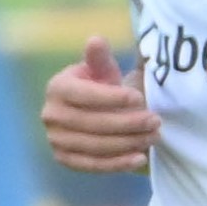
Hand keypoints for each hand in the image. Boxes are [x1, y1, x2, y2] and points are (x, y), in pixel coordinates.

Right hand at [41, 37, 153, 173]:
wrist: (92, 112)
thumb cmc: (101, 87)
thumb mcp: (102, 70)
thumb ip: (100, 58)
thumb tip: (95, 40)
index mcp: (57, 88)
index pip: (84, 95)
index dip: (112, 98)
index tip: (139, 97)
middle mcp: (50, 115)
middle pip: (92, 123)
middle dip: (127, 122)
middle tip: (156, 120)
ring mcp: (55, 139)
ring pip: (95, 145)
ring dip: (128, 142)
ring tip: (154, 136)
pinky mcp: (64, 159)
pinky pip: (92, 165)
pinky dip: (117, 164)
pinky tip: (139, 158)